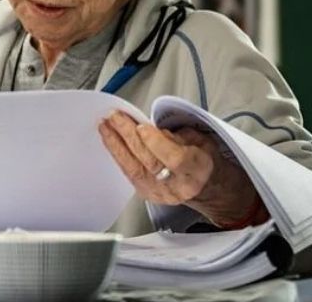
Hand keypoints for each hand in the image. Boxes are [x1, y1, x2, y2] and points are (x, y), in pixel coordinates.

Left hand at [98, 111, 265, 227]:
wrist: (207, 187)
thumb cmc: (203, 160)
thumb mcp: (202, 141)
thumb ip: (180, 136)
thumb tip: (154, 130)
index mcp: (197, 170)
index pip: (174, 159)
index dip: (156, 142)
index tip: (141, 126)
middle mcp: (178, 186)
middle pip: (149, 160)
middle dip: (128, 136)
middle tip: (115, 117)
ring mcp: (160, 193)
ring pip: (133, 168)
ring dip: (115, 144)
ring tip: (105, 125)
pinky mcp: (147, 194)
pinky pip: (128, 173)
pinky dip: (117, 154)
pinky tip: (109, 140)